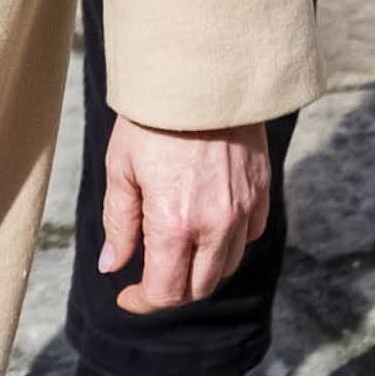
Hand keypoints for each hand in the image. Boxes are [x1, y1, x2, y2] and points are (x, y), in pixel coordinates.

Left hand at [100, 118, 271, 313]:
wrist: (200, 74)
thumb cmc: (152, 118)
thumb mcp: (121, 168)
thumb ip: (119, 223)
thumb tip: (112, 265)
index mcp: (175, 224)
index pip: (165, 292)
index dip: (142, 301)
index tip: (126, 295)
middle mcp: (216, 226)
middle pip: (199, 288)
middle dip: (171, 290)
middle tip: (148, 275)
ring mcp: (244, 210)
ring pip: (227, 267)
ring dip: (200, 271)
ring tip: (175, 252)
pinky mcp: (262, 192)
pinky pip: (249, 236)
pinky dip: (228, 244)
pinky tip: (207, 227)